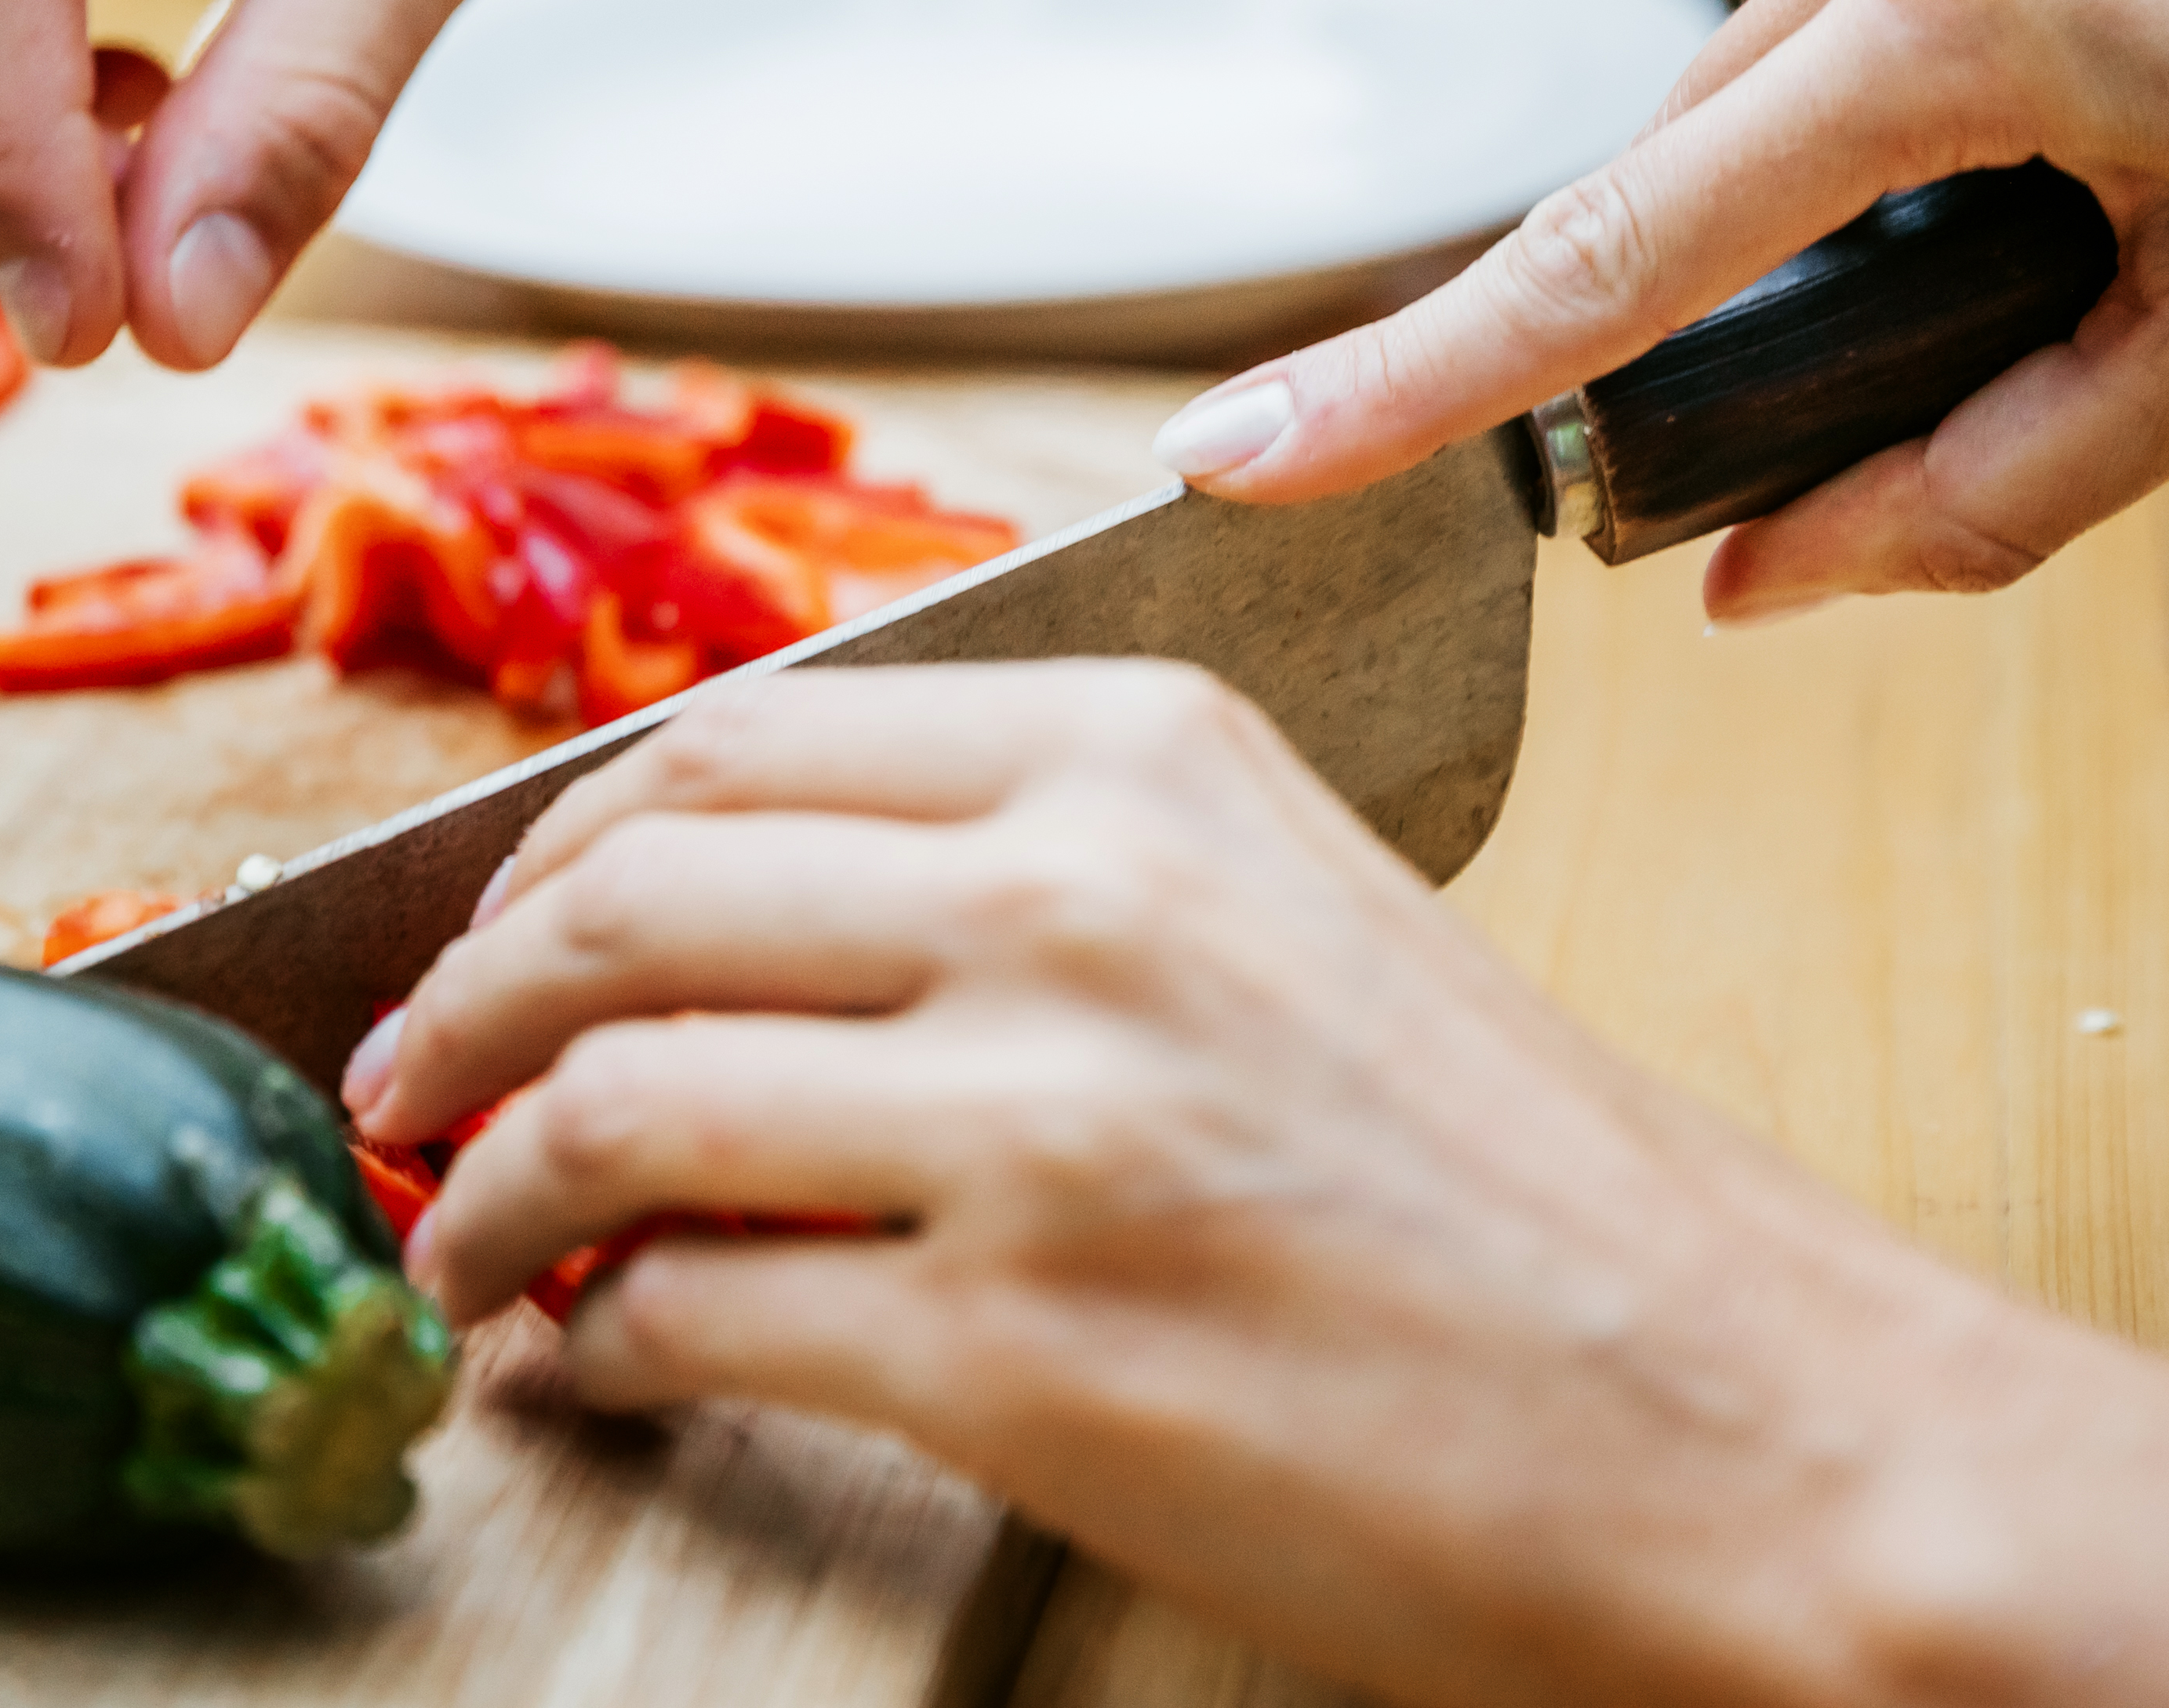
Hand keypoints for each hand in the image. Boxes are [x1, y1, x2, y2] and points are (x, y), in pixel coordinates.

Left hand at [345, 662, 1973, 1700]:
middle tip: (407, 1082)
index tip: (494, 931)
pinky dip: (596, 1348)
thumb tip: (746, 958)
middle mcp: (1081, 893)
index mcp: (1149, 754)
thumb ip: (1036, 894)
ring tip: (459, 1247)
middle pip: (631, 895)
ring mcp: (1045, 1118)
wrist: (1761, 1430)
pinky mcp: (1024, 1350)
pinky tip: (592, 1366)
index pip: (735, 738)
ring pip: (615, 1100)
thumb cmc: (1545, 1207)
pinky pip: (694, 1315)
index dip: (558, 850)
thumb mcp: (1288, 931)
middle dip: (464, 1000)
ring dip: (482, 1187)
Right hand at [1153, 0, 2168, 618]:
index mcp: (1968, 2)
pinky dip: (1931, 123)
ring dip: (1856, 223)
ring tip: (2119, 289)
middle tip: (1835, 465)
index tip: (1239, 455)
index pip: (1623, 236)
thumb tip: (1764, 587)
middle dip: (1731, 322)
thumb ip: (1979, 487)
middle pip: (1708, 153)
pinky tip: (2109, 179)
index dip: (1420, 374)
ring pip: (1804, 77)